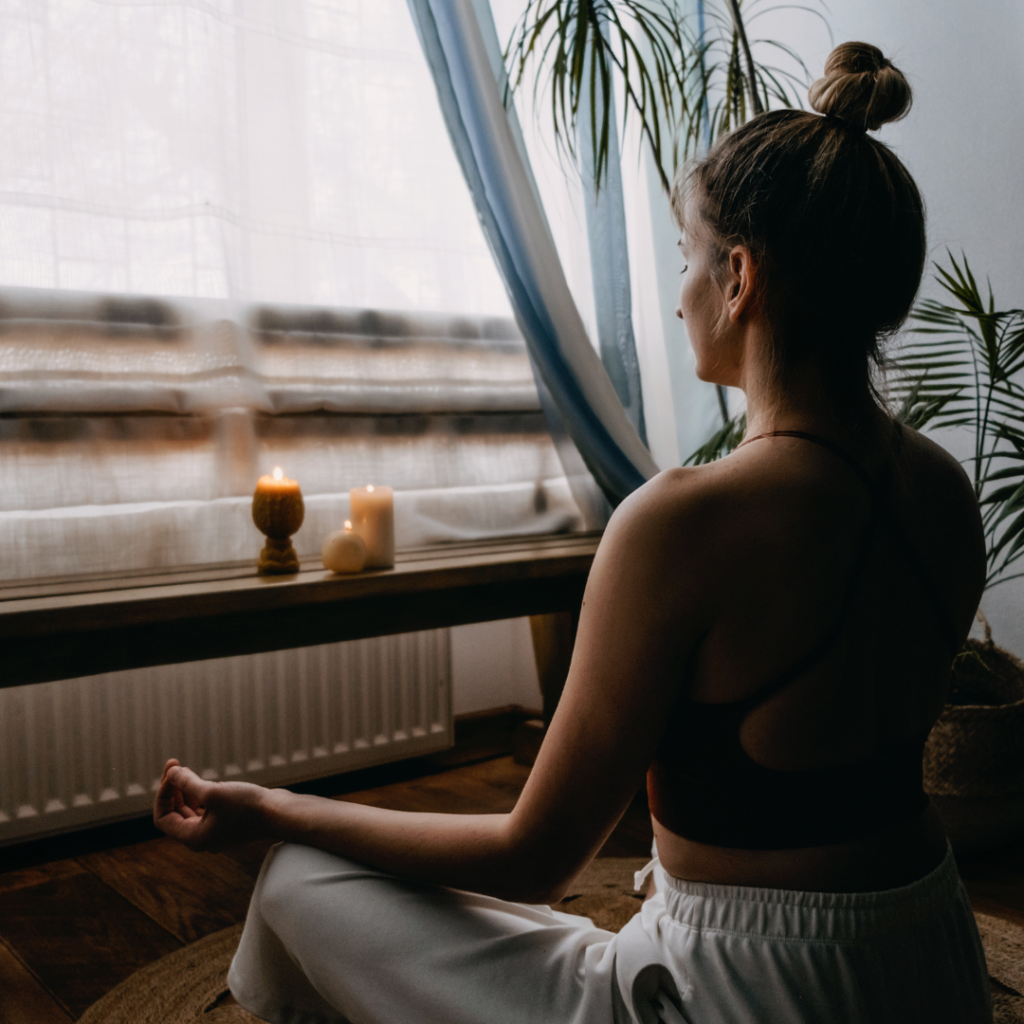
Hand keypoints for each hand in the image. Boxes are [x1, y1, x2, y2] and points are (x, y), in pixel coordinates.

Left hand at [153, 759, 271, 851]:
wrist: (280, 813)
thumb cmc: (247, 807)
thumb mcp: (212, 793)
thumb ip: (188, 783)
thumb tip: (171, 773)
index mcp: (194, 837)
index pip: (163, 818)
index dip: (162, 794)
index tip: (171, 774)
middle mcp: (202, 837)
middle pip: (175, 813)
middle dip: (172, 789)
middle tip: (175, 765)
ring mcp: (216, 830)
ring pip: (190, 810)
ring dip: (185, 790)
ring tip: (186, 770)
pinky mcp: (228, 821)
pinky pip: (205, 808)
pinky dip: (200, 794)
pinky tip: (204, 780)